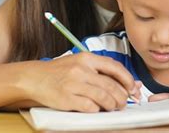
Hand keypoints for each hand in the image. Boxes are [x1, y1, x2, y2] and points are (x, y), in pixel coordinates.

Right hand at [24, 52, 139, 111]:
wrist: (34, 77)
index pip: (114, 67)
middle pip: (111, 85)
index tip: (133, 88)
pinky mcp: (66, 98)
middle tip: (123, 103)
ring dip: (112, 105)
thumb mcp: (80, 64)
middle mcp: (81, 69)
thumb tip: (128, 82)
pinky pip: (90, 107)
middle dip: (122, 97)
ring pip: (103, 97)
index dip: (127, 79)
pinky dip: (97, 110)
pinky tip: (97, 109)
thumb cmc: (59, 72)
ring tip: (113, 107)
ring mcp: (73, 84)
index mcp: (86, 58)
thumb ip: (101, 71)